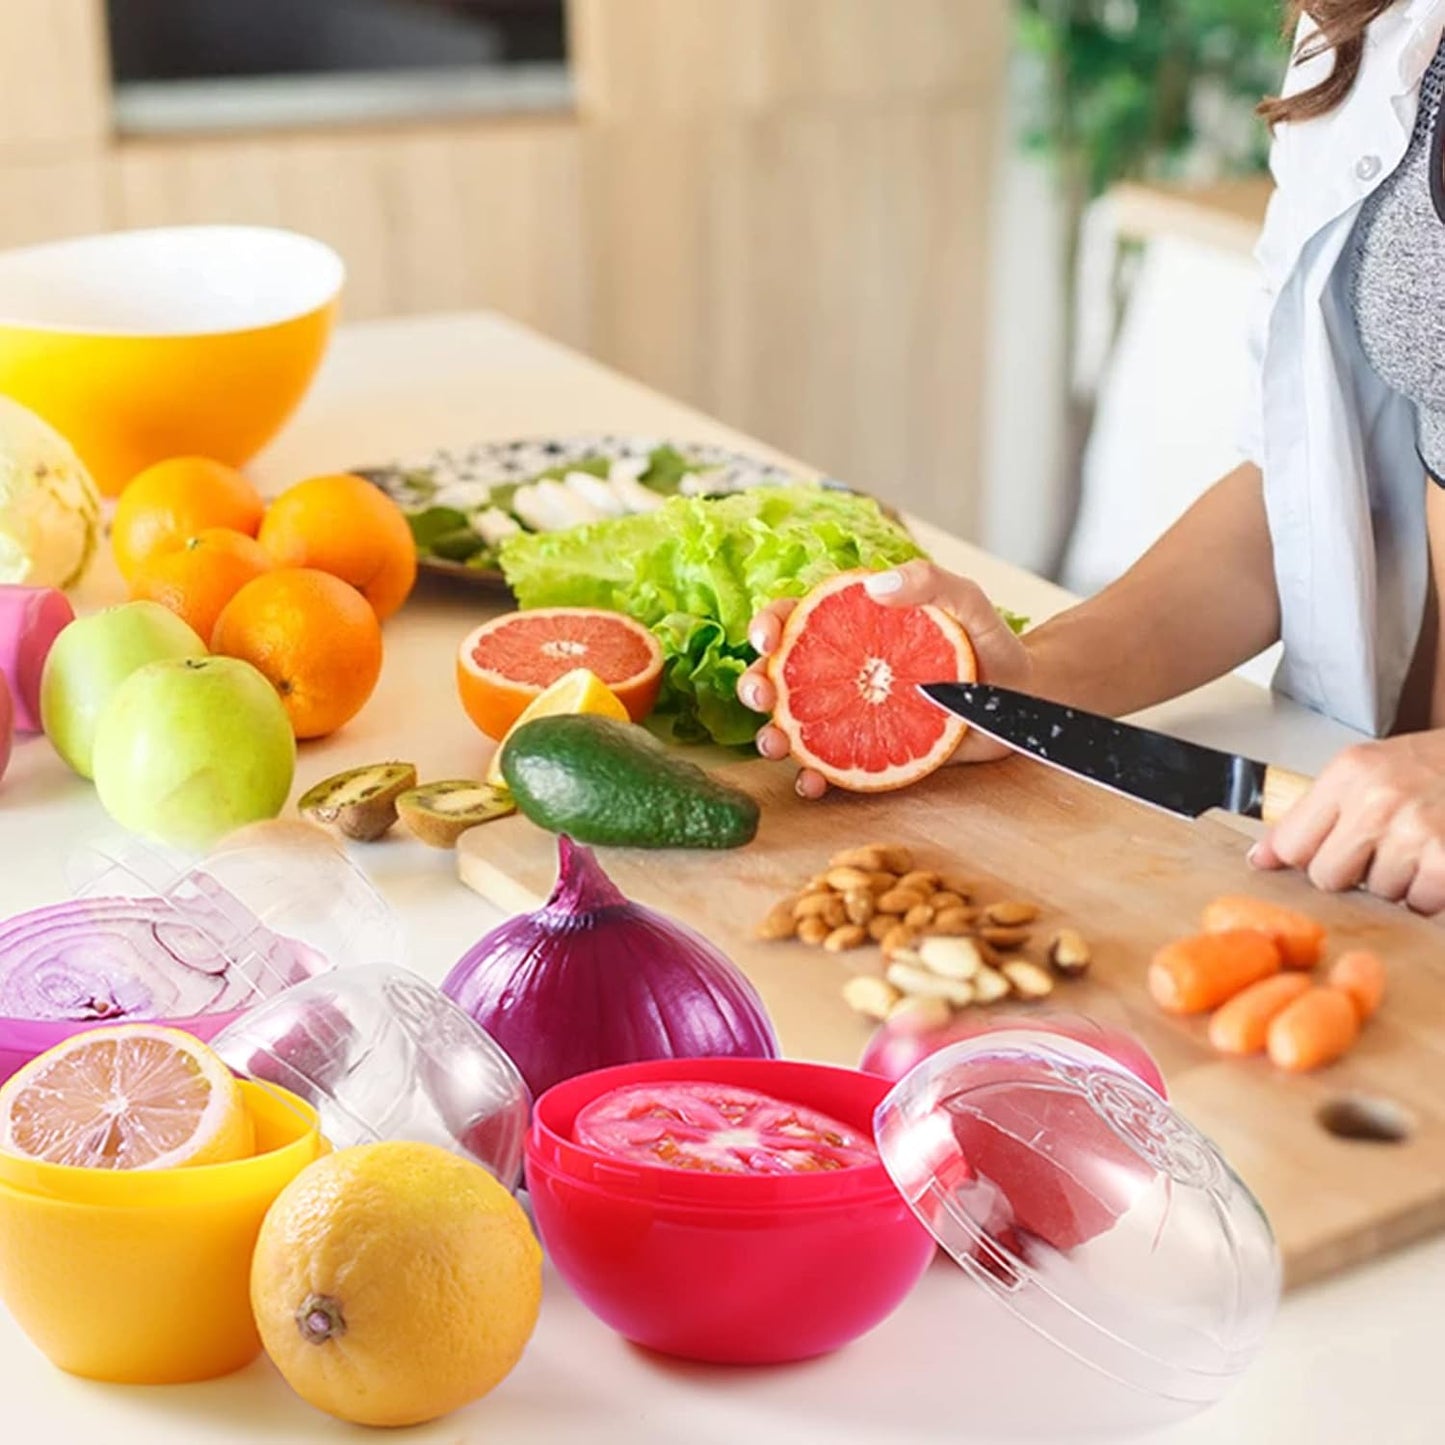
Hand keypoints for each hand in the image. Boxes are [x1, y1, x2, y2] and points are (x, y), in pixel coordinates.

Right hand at [736, 560, 1035, 797]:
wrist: (1022, 704)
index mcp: (853, 626)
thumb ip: (930, 582)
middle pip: (779, 675)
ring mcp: (852, 716)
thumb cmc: (991, 645)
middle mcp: (843, 672)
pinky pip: (830, 769)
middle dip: (754, 683)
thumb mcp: (967, 602)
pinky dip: (812, 778)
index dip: (768, 624)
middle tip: (762, 694)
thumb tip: (874, 585)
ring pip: (792, 726)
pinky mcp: (871, 755)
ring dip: (770, 736)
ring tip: (776, 744)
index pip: (796, 618)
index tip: (767, 638)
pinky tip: (813, 782)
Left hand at [1250, 731, 1444, 913]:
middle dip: (1354, 875)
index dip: (1309, 858)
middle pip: (1328, 877)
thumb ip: (1314, 813)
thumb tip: (1261, 859)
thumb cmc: (1438, 766)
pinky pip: (1419, 904)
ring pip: (1378, 894)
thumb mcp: (1371, 771)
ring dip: (1399, 884)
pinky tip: (1441, 862)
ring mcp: (1417, 832)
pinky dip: (1432, 894)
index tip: (1327, 854)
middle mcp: (1378, 799)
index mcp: (1351, 772)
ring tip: (1422, 848)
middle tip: (1387, 848)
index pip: (1292, 844)